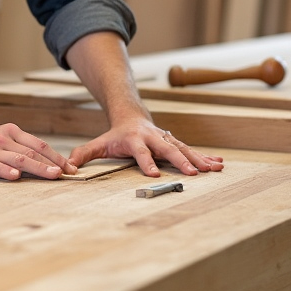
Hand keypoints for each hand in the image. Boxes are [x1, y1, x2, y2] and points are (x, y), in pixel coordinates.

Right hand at [0, 123, 77, 180]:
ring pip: (20, 159)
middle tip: (69, 173)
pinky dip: (6, 171)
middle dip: (54, 163)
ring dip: (39, 167)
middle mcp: (3, 138)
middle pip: (33, 151)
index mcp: (10, 132)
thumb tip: (39, 163)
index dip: (56, 156)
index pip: (38, 144)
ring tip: (53, 175)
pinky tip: (16, 177)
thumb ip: (16, 149)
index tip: (70, 167)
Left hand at [69, 119, 223, 177]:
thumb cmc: (114, 135)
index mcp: (134, 139)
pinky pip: (192, 150)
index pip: (140, 152)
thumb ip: (84, 154)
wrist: (131, 116)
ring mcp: (166, 139)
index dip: (146, 162)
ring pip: (184, 149)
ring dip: (200, 159)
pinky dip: (206, 157)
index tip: (153, 174)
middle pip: (168, 150)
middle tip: (193, 175)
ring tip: (215, 169)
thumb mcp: (98, 143)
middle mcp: (154, 138)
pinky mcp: (175, 143)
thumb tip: (69, 168)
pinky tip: (220, 164)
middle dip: (181, 161)